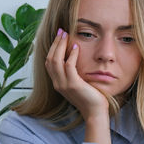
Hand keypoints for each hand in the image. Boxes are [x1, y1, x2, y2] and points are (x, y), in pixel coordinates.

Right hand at [45, 29, 110, 143]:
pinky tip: (77, 46)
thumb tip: (74, 58)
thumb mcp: (78, 84)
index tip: (58, 36)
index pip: (49, 62)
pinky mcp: (73, 84)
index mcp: (57, 83)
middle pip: (50, 59)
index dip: (52, 48)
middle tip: (61, 31)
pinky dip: (72, 54)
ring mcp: (64, 84)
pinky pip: (69, 65)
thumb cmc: (90, 97)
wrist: (95, 112)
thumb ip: (73, 73)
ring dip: (61, 45)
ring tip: (66, 34)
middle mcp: (57, 83)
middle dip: (55, 43)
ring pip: (56, 60)